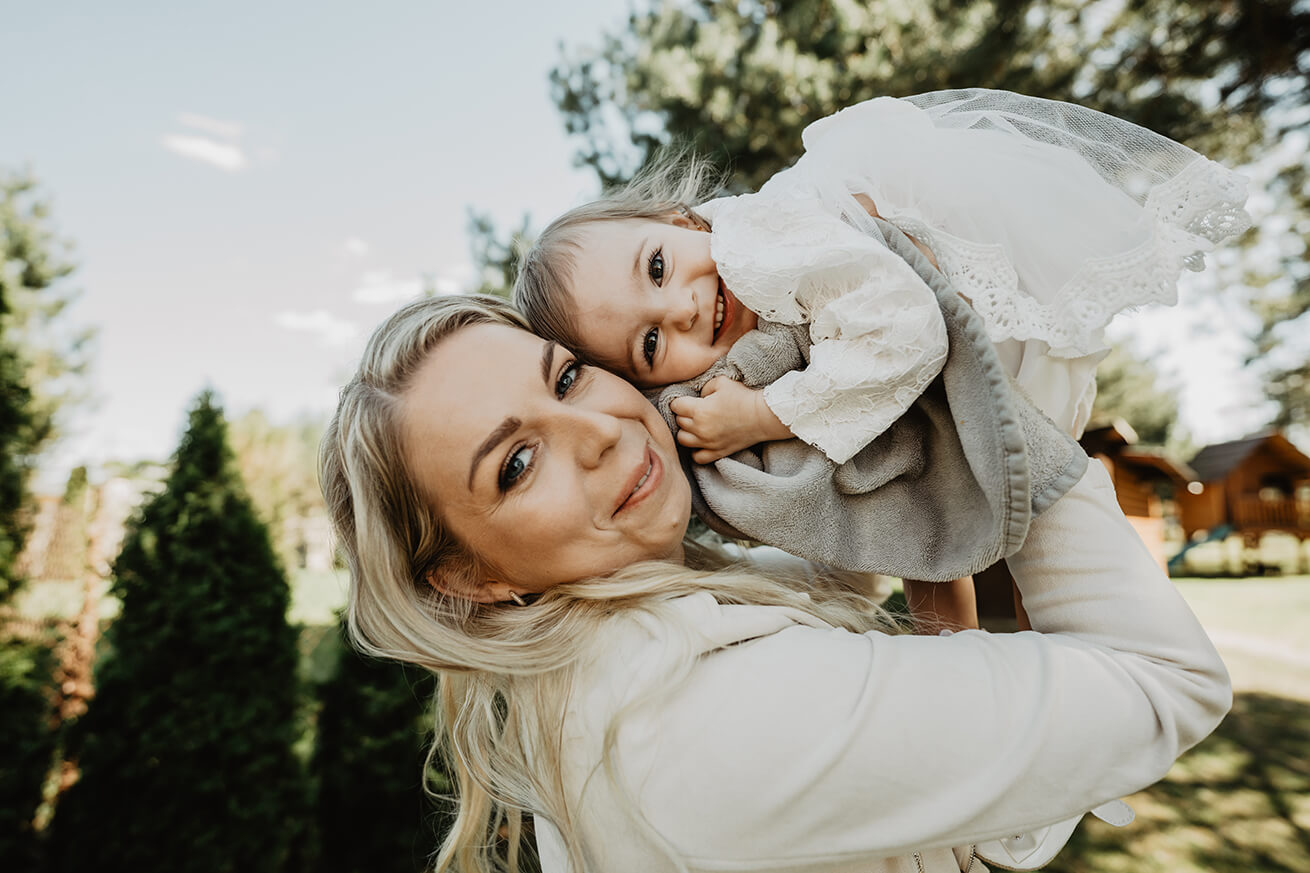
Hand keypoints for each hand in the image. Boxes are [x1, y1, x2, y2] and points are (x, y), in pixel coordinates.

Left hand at [669, 376, 792, 463]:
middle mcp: (700, 429)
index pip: (675, 406)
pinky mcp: (718, 452)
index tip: (686, 400)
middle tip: (693, 410)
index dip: (679, 401)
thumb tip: (697, 396)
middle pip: (679, 422)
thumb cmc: (743, 396)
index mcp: (699, 410)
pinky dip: (696, 450)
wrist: (763, 416)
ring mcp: (708, 443)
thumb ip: (703, 387)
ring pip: (683, 440)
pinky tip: (701, 442)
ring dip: (686, 432)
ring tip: (695, 425)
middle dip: (683, 414)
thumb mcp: (721, 382)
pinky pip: (697, 457)